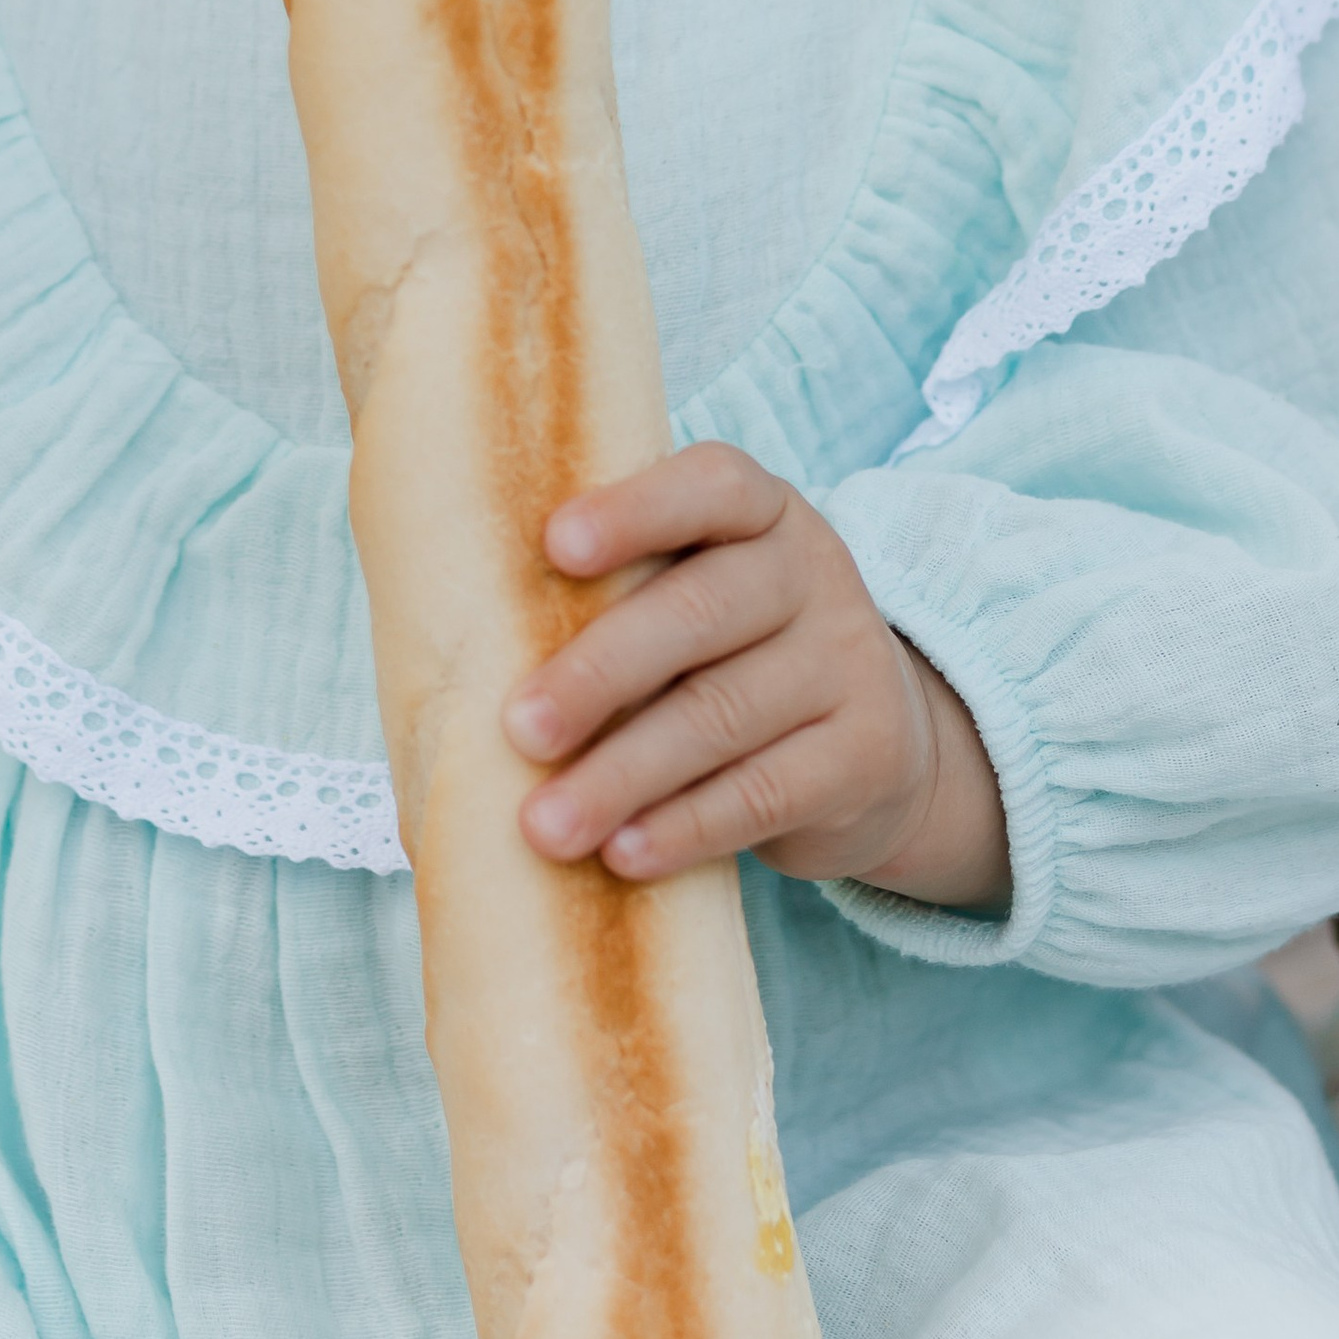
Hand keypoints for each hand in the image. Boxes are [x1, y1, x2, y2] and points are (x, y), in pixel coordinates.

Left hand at [499, 441, 1009, 907]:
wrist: (883, 743)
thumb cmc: (734, 656)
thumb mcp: (698, 597)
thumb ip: (617, 597)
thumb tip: (455, 651)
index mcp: (761, 511)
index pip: (710, 485)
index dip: (633, 510)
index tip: (553, 544)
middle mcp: (814, 572)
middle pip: (702, 610)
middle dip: (598, 672)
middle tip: (517, 730)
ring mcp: (849, 663)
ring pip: (724, 715)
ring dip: (622, 775)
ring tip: (544, 826)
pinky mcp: (865, 757)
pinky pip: (764, 793)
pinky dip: (685, 827)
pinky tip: (623, 853)